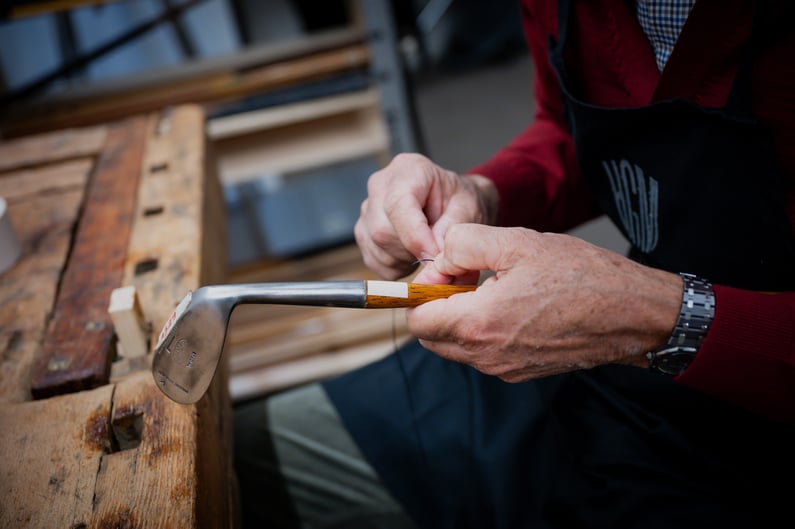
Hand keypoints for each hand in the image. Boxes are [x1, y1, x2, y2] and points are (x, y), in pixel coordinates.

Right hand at [354, 153, 497, 280]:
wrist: (450, 203)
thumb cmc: (458, 200)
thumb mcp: (468, 208)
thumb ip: (452, 227)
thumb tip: (434, 250)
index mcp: (408, 169)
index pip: (398, 205)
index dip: (414, 236)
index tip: (434, 255)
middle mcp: (380, 185)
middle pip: (382, 230)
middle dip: (411, 251)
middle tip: (435, 251)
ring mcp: (367, 209)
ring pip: (376, 248)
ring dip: (404, 260)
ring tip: (425, 248)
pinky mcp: (362, 231)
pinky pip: (373, 260)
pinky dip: (395, 267)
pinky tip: (412, 254)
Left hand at [406, 224, 682, 380]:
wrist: (633, 314)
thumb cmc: (582, 276)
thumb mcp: (516, 242)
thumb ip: (463, 244)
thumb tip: (439, 257)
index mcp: (478, 324)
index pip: (417, 321)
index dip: (421, 291)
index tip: (447, 269)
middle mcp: (486, 356)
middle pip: (431, 337)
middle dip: (437, 305)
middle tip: (467, 275)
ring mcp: (503, 368)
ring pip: (456, 346)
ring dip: (460, 317)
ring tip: (493, 286)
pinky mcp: (521, 372)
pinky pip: (483, 353)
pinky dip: (483, 330)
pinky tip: (513, 303)